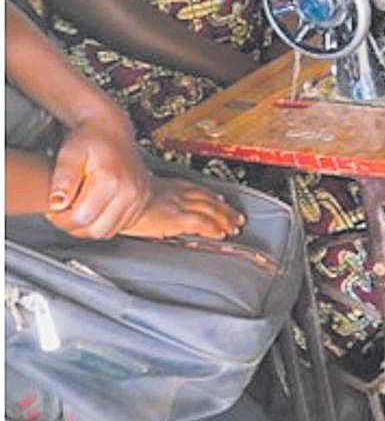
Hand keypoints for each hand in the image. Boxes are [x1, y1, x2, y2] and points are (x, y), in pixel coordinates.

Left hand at [45, 115, 151, 239]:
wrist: (112, 130)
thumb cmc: (90, 139)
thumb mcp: (69, 154)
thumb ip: (63, 179)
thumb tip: (57, 204)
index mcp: (113, 179)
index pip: (81, 218)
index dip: (61, 219)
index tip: (53, 209)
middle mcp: (132, 191)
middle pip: (96, 230)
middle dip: (73, 226)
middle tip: (62, 212)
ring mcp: (140, 198)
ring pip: (107, 231)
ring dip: (87, 227)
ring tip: (76, 210)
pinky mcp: (142, 203)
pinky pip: (119, 227)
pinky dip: (102, 224)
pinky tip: (92, 210)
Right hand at [120, 177, 243, 240]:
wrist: (112, 197)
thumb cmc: (116, 197)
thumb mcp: (133, 196)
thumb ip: (145, 201)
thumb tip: (146, 209)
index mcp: (166, 187)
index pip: (194, 189)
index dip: (209, 195)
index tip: (220, 198)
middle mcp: (175, 194)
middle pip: (206, 199)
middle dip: (223, 208)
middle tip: (236, 216)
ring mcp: (177, 205)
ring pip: (209, 210)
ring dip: (224, 218)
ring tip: (234, 225)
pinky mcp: (175, 218)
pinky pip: (200, 223)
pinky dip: (213, 227)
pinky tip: (221, 233)